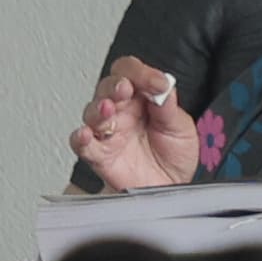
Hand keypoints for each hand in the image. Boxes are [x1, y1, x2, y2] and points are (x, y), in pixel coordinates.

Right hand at [70, 58, 204, 193]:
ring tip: (108, 109)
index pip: (131, 73)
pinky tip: (85, 134)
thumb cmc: (173, 156)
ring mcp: (108, 133)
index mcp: (141, 98)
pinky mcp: (99, 156)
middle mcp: (121, 112)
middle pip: (107, 87)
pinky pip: (83, 145)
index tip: (157, 83)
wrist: (170, 187)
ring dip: (98, 108)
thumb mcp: (181, 127)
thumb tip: (162, 85)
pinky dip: (80, 138)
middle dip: (115, 85)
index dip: (141, 73)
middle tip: (125, 88)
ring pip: (92, 112)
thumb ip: (168, 107)